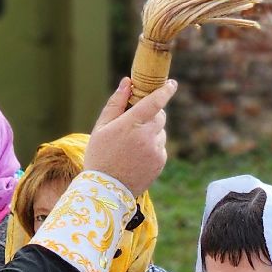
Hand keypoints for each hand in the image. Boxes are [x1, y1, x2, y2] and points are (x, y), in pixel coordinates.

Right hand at [84, 78, 175, 195]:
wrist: (106, 189)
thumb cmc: (99, 155)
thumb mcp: (101, 127)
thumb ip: (115, 103)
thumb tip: (127, 82)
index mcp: (131, 124)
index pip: (155, 102)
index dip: (165, 90)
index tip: (172, 84)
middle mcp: (147, 136)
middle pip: (160, 116)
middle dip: (152, 114)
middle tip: (137, 121)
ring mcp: (156, 150)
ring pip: (161, 132)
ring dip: (151, 132)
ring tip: (132, 145)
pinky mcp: (160, 162)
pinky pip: (161, 147)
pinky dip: (153, 147)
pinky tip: (137, 156)